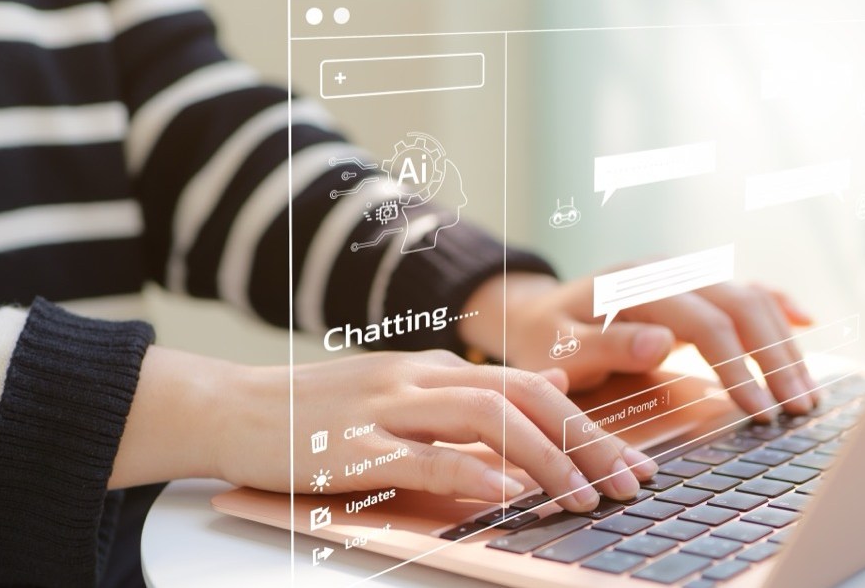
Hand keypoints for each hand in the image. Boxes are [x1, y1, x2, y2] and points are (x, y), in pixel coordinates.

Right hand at [113, 346, 656, 511]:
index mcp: (436, 367)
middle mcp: (419, 377)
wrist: (234, 407)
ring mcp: (384, 406)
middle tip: (628, 482)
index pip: (530, 387)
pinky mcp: (350, 444)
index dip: (587, 425)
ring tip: (581, 496)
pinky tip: (502, 493)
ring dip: (541, 459)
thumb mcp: (406, 389)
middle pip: (522, 398)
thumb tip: (552, 382)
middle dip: (584, 441)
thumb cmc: (321, 411)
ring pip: (482, 420)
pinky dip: (465, 472)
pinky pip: (419, 455)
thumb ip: (475, 391)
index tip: (630, 463)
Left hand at [460, 271, 818, 419]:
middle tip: (799, 408)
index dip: (738, 366)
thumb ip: (606, 346)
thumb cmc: (546, 337)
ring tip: (805, 393)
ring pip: (751, 298)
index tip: (759, 412)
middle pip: (741, 305)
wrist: (537, 311)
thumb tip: (660, 344)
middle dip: (776, 358)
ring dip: (784, 343)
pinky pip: (744, 289)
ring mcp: (685, 274)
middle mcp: (669, 270)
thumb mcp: (559, 347)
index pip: (705, 322)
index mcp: (637, 283)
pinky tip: (807, 322)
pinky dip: (778, 304)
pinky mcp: (694, 286)